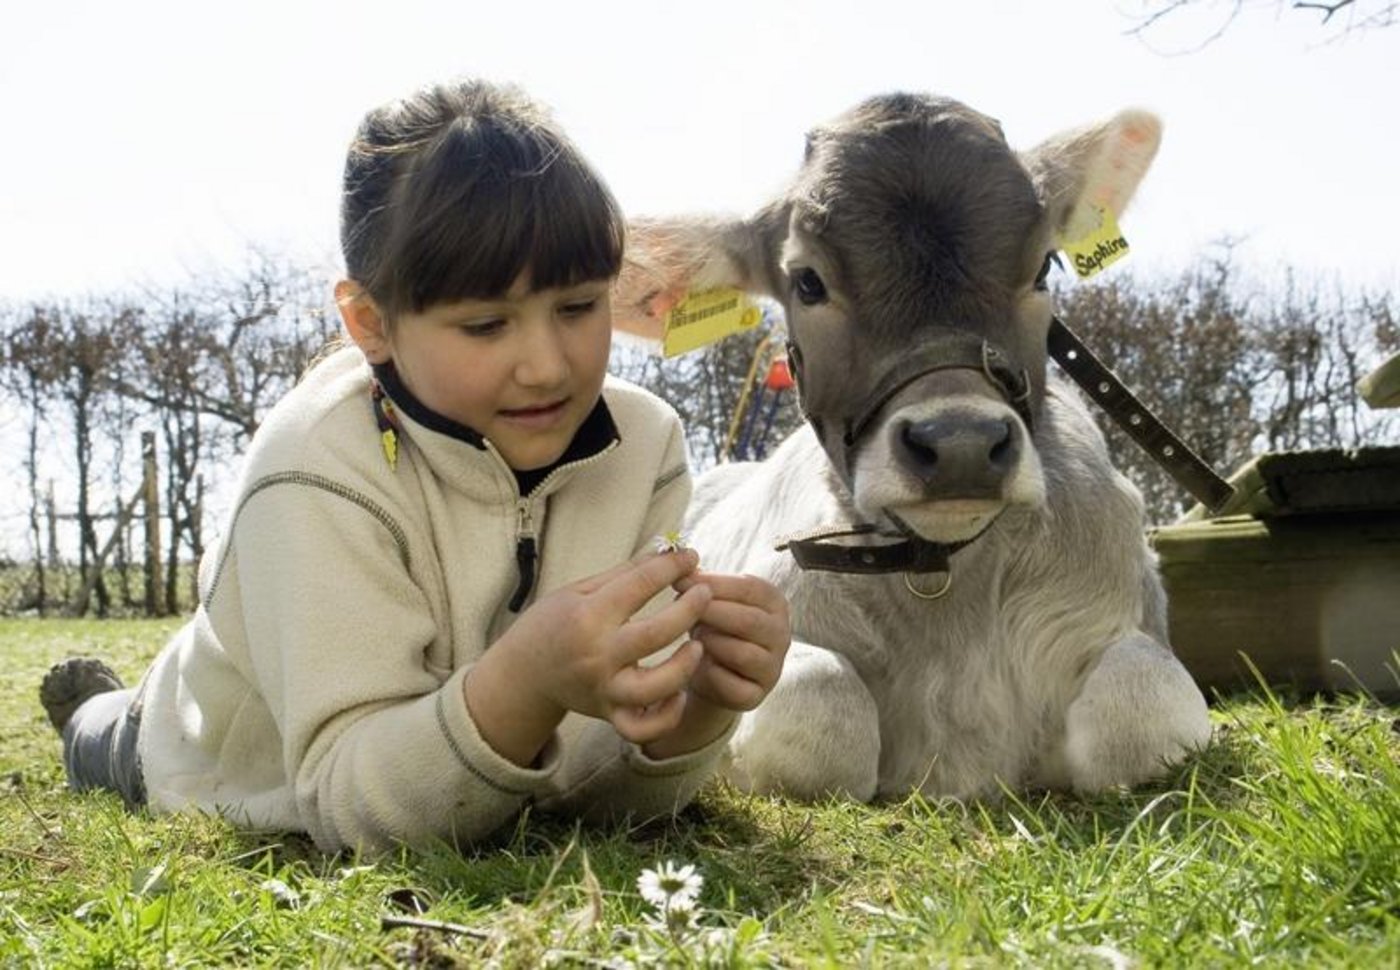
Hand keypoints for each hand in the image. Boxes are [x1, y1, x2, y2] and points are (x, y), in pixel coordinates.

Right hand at [465, 549, 711, 763]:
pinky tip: (678, 692)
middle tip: (705, 593)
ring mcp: (604, 689)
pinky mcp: (609, 714)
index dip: (671, 565)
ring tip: (697, 645)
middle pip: (657, 634)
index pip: (640, 585)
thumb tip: (667, 552)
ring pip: (657, 687)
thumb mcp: (579, 591)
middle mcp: (597, 656)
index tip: (690, 555)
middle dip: (690, 608)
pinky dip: (667, 715)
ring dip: (686, 665)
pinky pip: (644, 728)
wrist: (522, 673)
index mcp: (588, 617)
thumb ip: (625, 575)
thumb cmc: (554, 623)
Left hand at [675, 571, 789, 712]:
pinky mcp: (756, 696)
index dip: (714, 583)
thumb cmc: (712, 626)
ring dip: (711, 643)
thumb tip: (680, 570)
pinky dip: (709, 673)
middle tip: (680, 609)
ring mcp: (772, 668)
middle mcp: (782, 635)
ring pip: (742, 653)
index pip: (750, 588)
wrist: (711, 673)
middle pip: (748, 620)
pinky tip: (695, 664)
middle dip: (711, 612)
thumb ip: (701, 584)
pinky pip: (732, 685)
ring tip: (693, 636)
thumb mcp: (711, 600)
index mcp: (774, 603)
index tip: (681, 580)